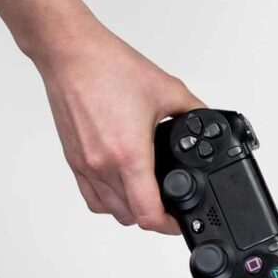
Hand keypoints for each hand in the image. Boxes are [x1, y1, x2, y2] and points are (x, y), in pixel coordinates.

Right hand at [32, 25, 202, 232]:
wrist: (70, 52)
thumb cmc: (108, 67)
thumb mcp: (167, 89)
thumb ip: (193, 110)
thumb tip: (207, 122)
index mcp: (128, 154)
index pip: (148, 213)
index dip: (168, 225)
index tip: (179, 220)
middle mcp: (103, 165)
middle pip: (130, 217)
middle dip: (153, 217)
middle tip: (169, 206)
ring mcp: (85, 165)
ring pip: (109, 211)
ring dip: (130, 210)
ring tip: (147, 197)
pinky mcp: (73, 159)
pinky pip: (91, 197)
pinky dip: (108, 200)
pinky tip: (122, 186)